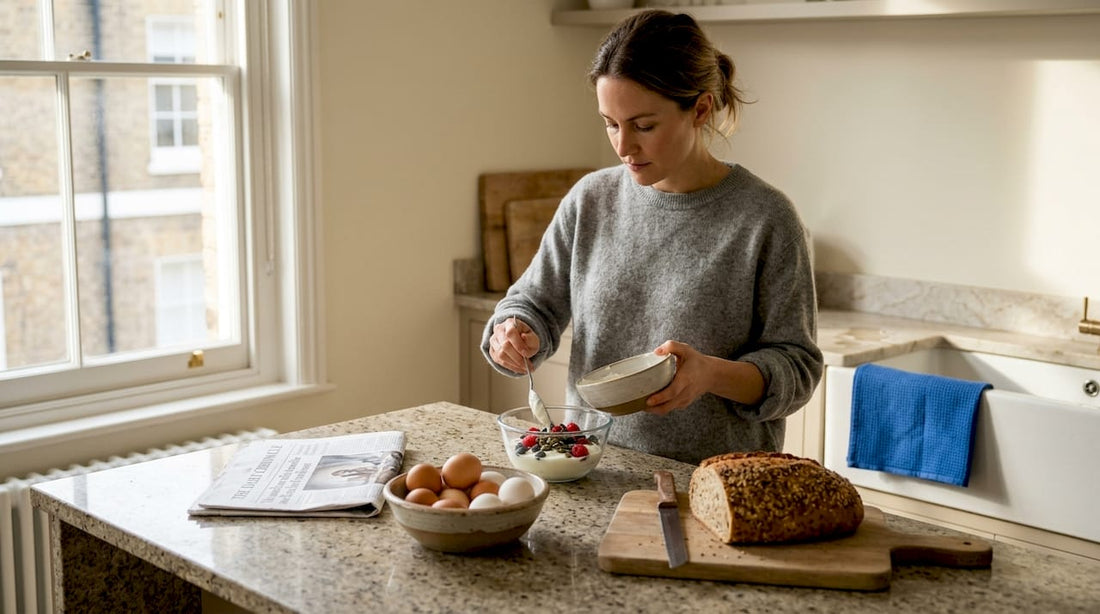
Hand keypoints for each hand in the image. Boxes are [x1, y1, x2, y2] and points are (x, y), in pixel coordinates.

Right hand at [489, 316, 540, 374]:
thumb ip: (530, 338)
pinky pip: (499, 361)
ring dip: (514, 364)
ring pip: (501, 355)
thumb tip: (524, 337)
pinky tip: (519, 368)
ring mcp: (493, 341)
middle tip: (528, 366)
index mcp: (509, 323)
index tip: (527, 354)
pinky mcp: (492, 351)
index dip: (518, 344)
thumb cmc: (526, 337)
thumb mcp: (533, 337)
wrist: (519, 338)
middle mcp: (498, 330)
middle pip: (504, 345)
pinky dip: (510, 367)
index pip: (510, 333)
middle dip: (518, 358)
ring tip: (525, 368)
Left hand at [644, 340, 764, 413]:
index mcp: (686, 379)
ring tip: (639, 403)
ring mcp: (684, 400)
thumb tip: (656, 351)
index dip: (660, 398)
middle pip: (667, 406)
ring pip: (667, 410)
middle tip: (638, 403)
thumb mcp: (685, 349)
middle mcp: (685, 393)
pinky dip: (658, 408)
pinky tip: (649, 402)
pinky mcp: (683, 404)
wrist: (711, 375)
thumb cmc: (696, 361)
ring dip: (653, 409)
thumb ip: (671, 346)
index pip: (672, 392)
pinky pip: (669, 408)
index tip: (648, 400)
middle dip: (652, 408)